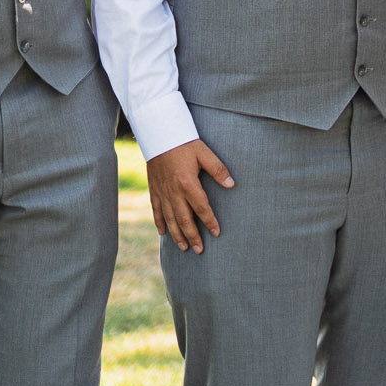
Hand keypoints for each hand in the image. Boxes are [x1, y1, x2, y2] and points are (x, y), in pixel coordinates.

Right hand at [147, 139, 234, 254]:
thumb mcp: (205, 152)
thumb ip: (218, 169)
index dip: (209, 222)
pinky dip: (160, 223)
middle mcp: (173, 192)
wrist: (159, 135)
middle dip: (192, 236)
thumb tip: (232, 185)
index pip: (201, 208)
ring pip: (169, 219)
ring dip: (177, 234)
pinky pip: (156, 210)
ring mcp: (162, 192)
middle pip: (184, 219)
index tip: (216, 233)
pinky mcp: (154, 189)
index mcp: (188, 183)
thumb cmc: (184, 143)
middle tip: (199, 250)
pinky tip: (164, 233)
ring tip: (184, 247)